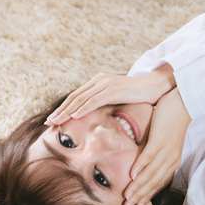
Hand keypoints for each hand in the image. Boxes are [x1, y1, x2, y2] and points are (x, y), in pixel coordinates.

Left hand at [47, 63, 175, 124]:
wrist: (155, 86)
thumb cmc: (138, 96)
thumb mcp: (118, 100)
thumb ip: (106, 105)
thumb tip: (97, 118)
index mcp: (98, 83)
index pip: (76, 97)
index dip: (63, 109)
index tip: (53, 120)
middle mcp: (98, 81)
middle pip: (74, 97)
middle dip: (60, 111)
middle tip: (49, 123)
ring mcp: (105, 84)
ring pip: (81, 99)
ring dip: (67, 112)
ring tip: (56, 122)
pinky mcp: (113, 89)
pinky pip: (95, 100)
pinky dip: (83, 108)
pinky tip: (74, 116)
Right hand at [123, 87, 191, 204]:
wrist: (183, 103)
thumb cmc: (170, 122)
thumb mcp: (161, 143)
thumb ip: (150, 155)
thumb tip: (137, 165)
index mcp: (171, 162)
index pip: (157, 184)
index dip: (146, 196)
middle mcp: (170, 160)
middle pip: (153, 183)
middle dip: (140, 196)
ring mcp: (166, 151)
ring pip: (150, 173)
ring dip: (138, 186)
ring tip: (127, 195)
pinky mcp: (160, 140)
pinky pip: (149, 156)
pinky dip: (140, 166)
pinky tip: (131, 175)